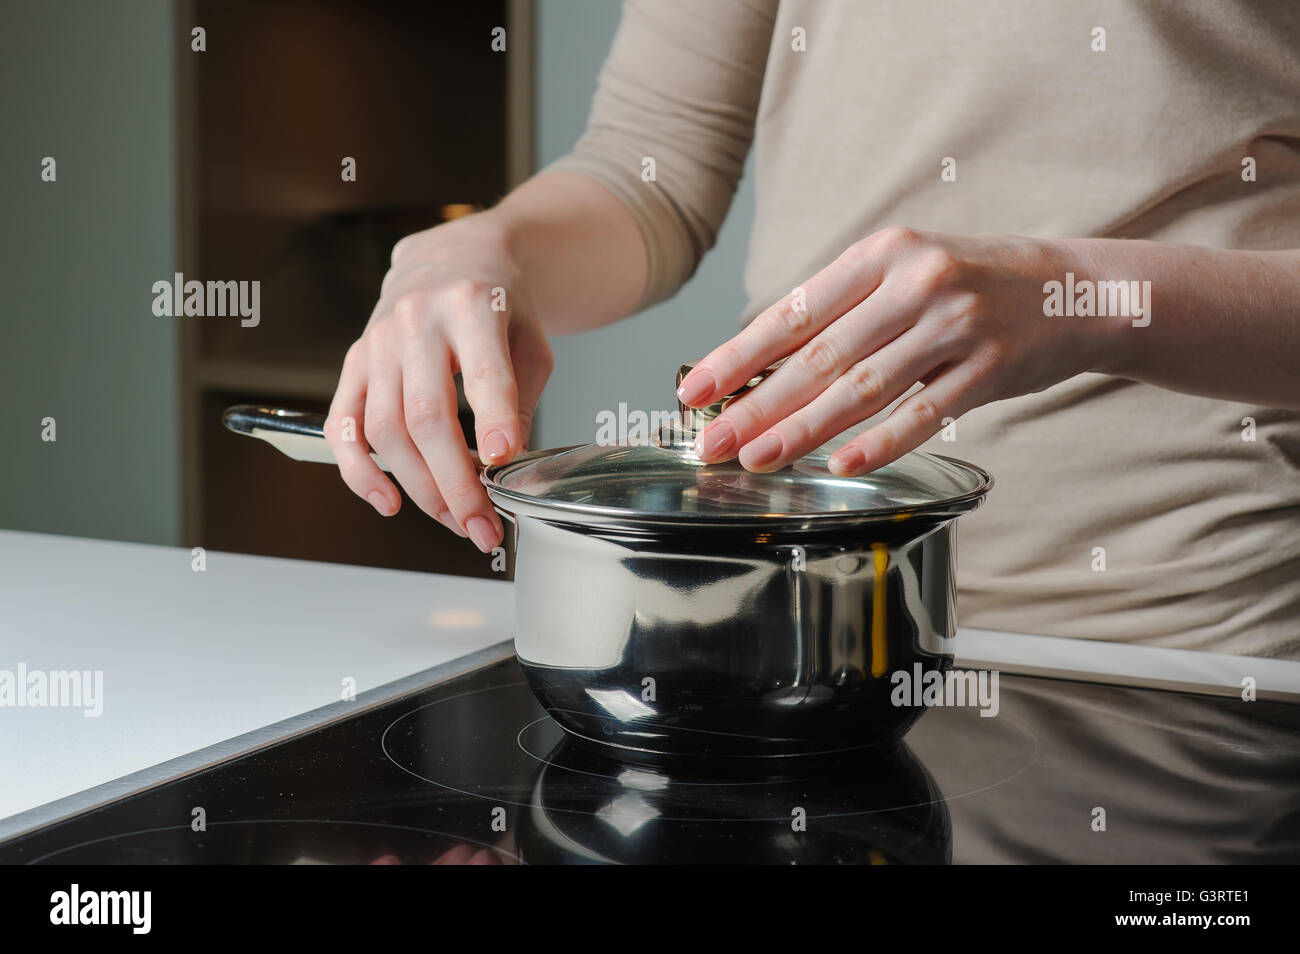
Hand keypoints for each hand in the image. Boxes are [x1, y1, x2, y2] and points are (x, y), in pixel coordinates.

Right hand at [325, 216, 552, 551]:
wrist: (453, 257)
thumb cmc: (497, 303)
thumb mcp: (530, 343)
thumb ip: (518, 401)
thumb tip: (505, 466)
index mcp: (472, 306)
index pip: (482, 373)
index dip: (492, 420)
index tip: (502, 461)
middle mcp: (417, 320)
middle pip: (425, 416)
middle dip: (454, 482)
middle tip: (481, 524)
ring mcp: (378, 341)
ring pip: (385, 429)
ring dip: (418, 487)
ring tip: (453, 518)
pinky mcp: (354, 360)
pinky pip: (342, 424)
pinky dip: (359, 470)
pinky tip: (387, 501)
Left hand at [679, 227, 1110, 474]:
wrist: (1075, 289)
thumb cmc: (971, 285)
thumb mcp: (905, 275)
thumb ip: (844, 313)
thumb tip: (764, 365)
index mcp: (882, 253)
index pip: (795, 312)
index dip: (739, 356)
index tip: (695, 390)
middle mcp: (916, 281)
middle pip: (821, 355)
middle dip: (757, 404)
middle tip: (712, 440)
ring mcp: (957, 323)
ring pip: (864, 386)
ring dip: (804, 429)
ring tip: (758, 458)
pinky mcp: (993, 366)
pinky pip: (927, 411)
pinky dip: (883, 440)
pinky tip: (843, 463)